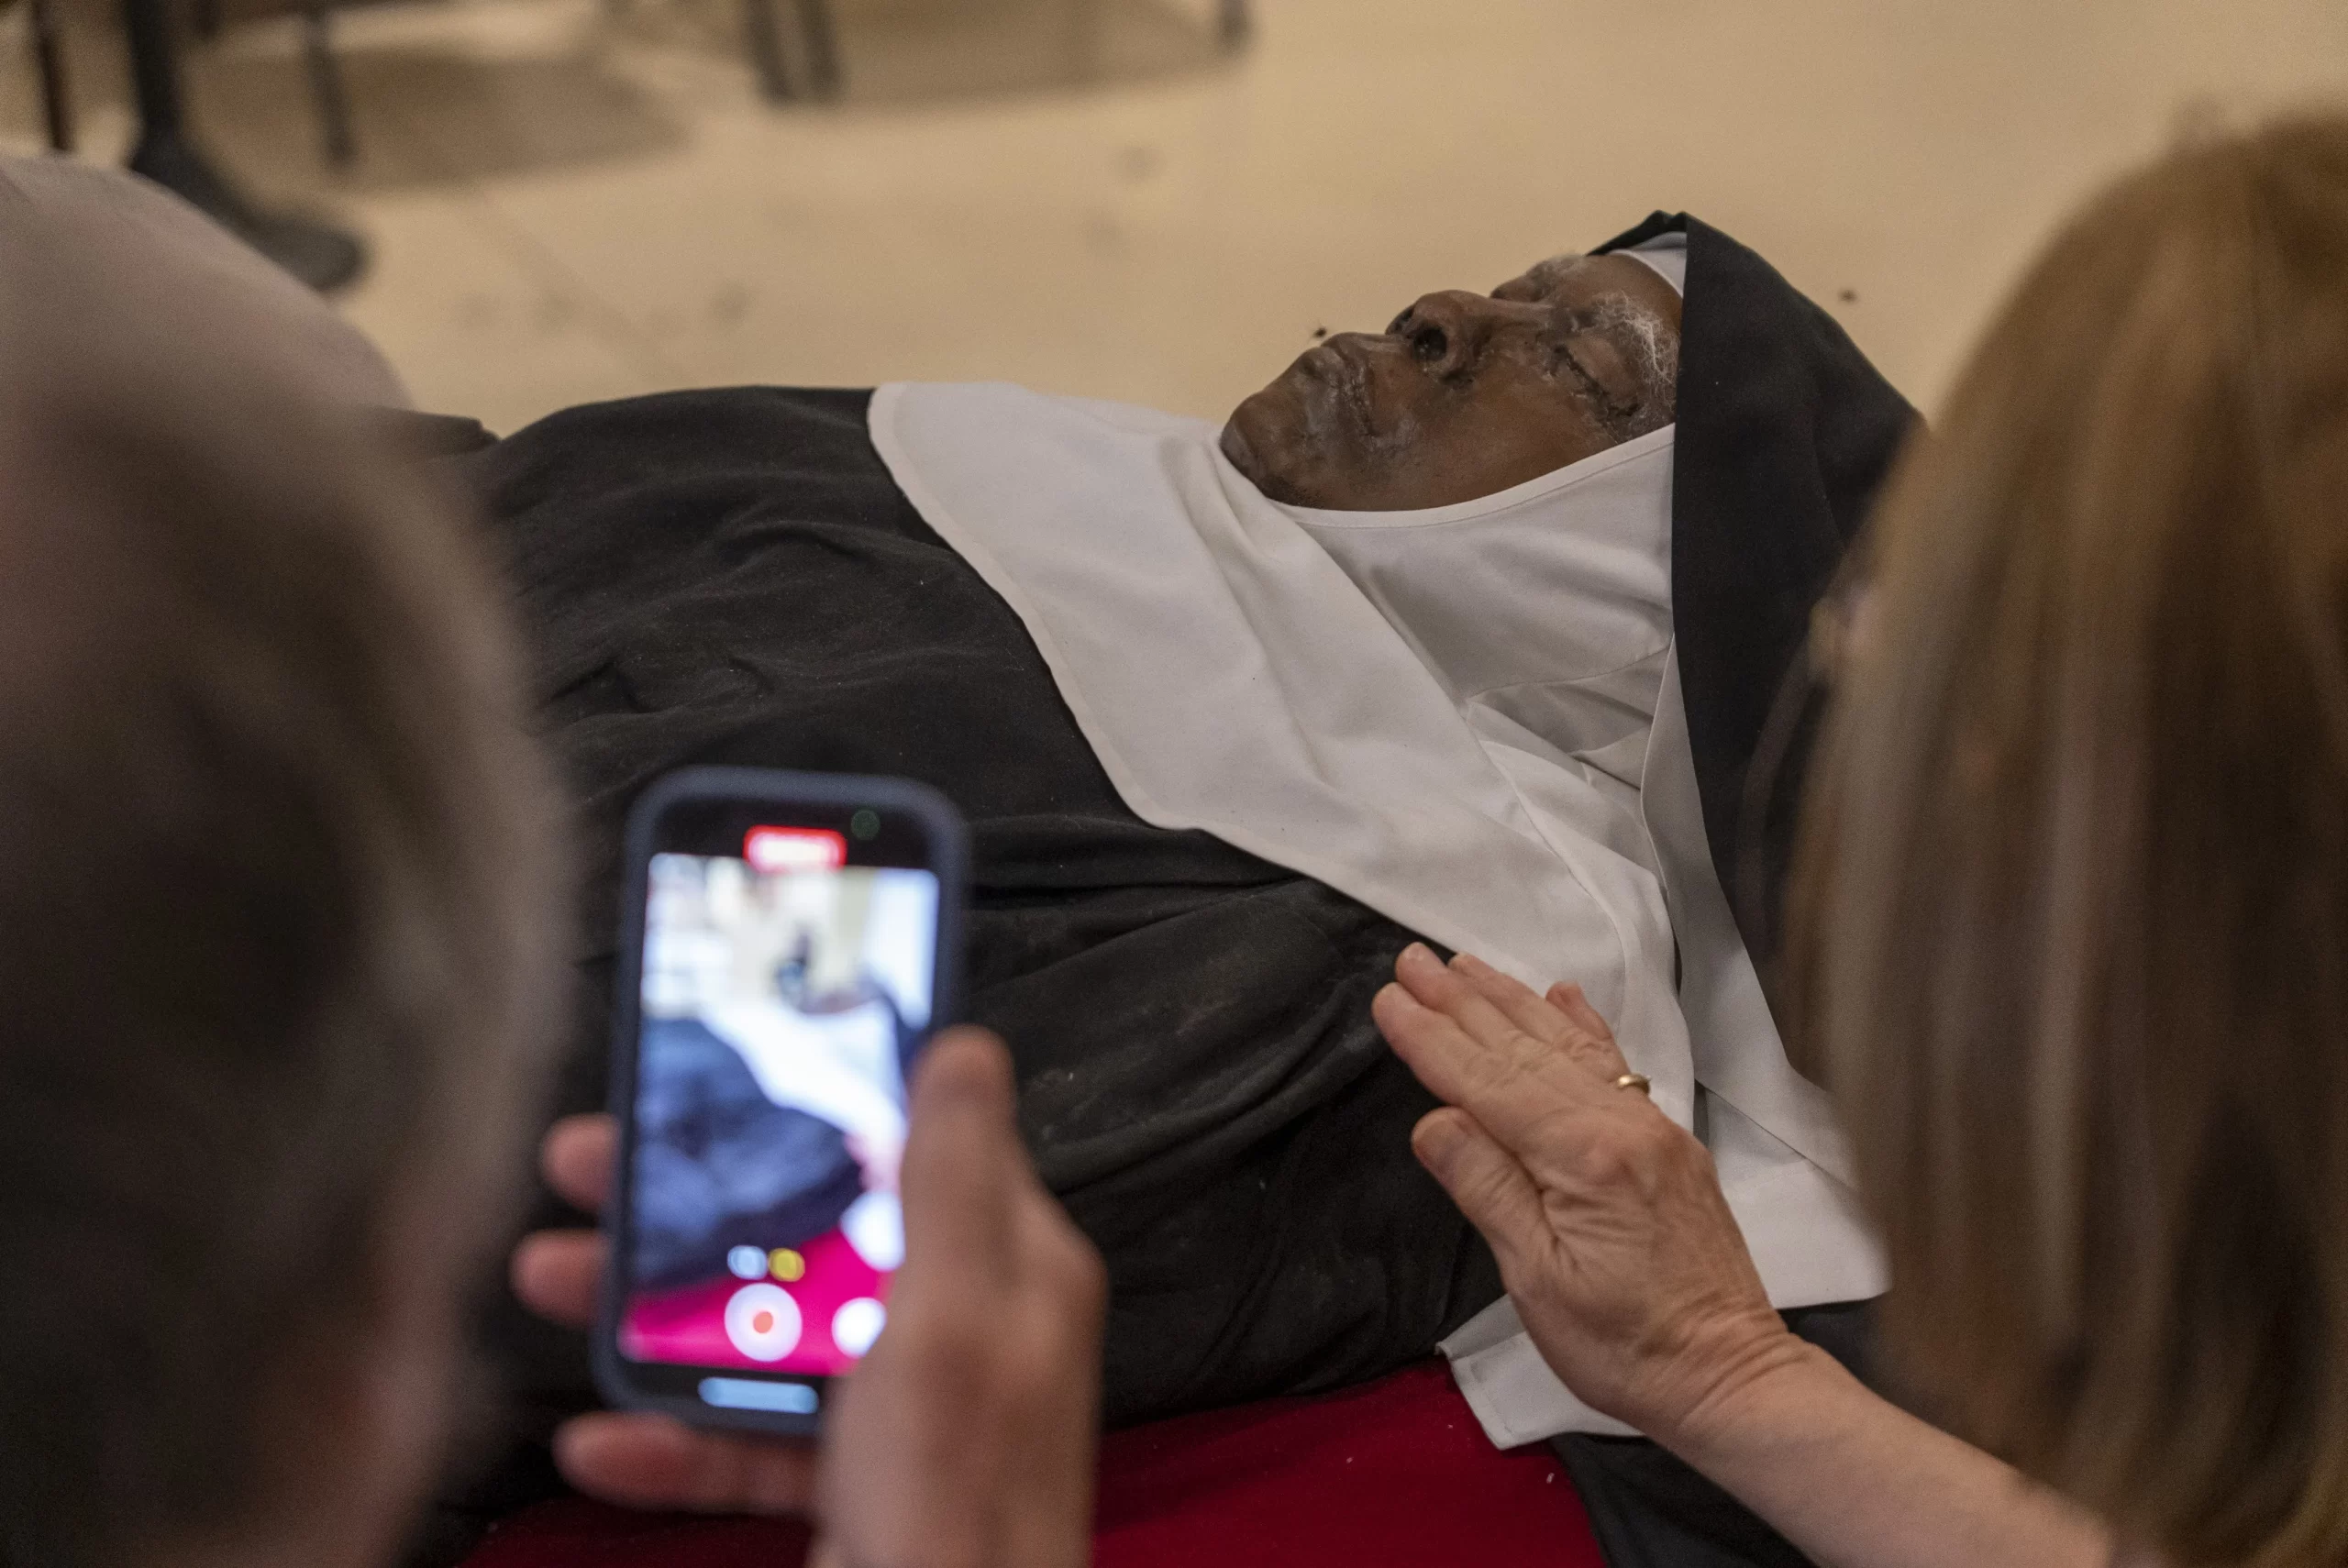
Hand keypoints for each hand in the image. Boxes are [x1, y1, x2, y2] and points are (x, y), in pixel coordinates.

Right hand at [510, 1028, 1105, 1567]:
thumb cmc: (963, 1509)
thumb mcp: (951, 1319)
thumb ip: (951, 1183)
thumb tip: (964, 1050)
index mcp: (1010, 1267)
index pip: (920, 1136)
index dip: (830, 1090)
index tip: (740, 1055)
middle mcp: (964, 1328)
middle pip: (819, 1228)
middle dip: (699, 1202)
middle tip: (597, 1166)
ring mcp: (908, 1410)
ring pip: (768, 1329)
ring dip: (660, 1310)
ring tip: (561, 1277)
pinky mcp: (857, 1484)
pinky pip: (752, 1442)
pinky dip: (676, 1440)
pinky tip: (605, 1439)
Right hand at [1372, 944, 1806, 1445]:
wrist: (1731, 1375)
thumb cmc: (1624, 1347)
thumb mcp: (1538, 1281)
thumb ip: (1487, 1189)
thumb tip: (1435, 1119)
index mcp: (1583, 1157)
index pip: (1488, 1083)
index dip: (1432, 1040)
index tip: (1389, 997)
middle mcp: (1620, 1123)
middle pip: (1523, 1051)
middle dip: (1461, 1003)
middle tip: (1411, 958)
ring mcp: (1650, 1127)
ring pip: (1566, 1047)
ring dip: (1509, 1002)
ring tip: (1465, 965)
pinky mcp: (1666, 1142)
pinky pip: (1612, 1064)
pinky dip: (1581, 1025)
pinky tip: (1560, 995)